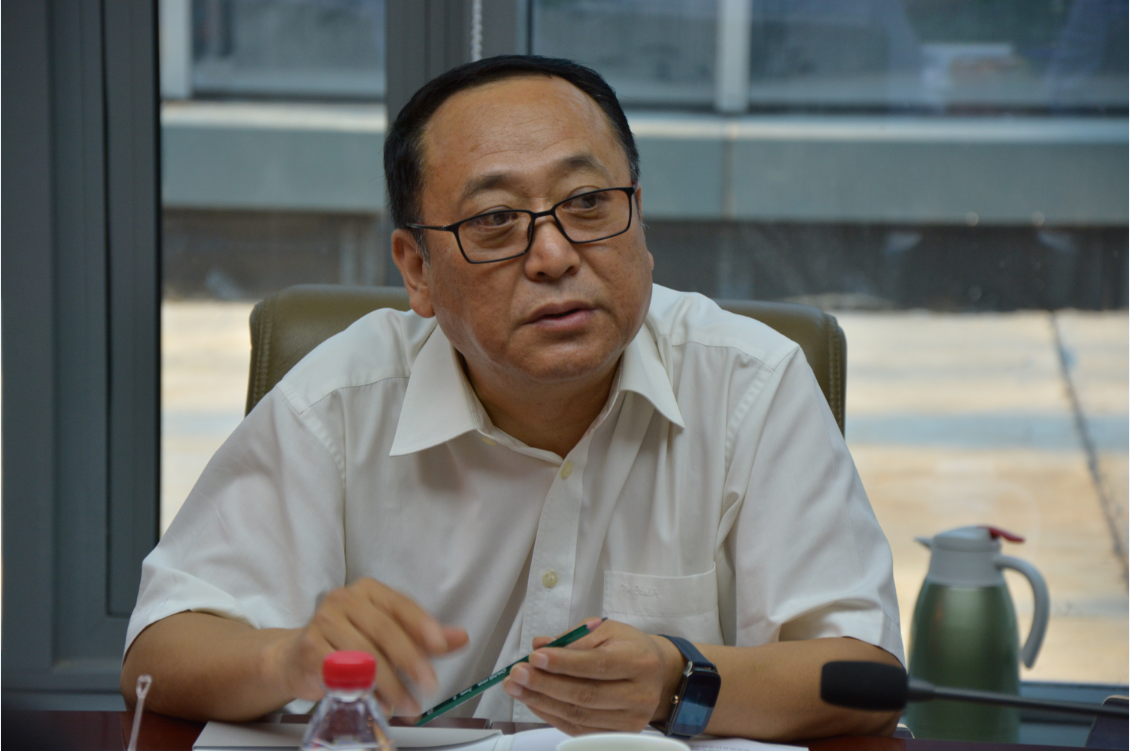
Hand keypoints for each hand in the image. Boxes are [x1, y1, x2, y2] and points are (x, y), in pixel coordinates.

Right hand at [270, 577, 467, 713]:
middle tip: (429, 685)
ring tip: (407, 704)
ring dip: (390, 685)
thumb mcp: (390, 635)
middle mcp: (345, 599)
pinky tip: (379, 704)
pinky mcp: (310, 648)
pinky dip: (365, 691)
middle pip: (385, 630)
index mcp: (369, 590)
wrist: (296, 658)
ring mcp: (323, 621)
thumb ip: (425, 638)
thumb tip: (460, 637)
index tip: (440, 645)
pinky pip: (343, 673)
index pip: (401, 604)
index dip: (423, 625)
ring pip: (365, 654)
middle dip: (411, 661)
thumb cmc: (348, 643)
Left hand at [501, 619, 682, 734]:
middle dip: (545, 684)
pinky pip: (578, 728)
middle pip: (586, 695)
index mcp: (639, 662)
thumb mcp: (607, 631)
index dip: (564, 663)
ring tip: (517, 688)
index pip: (597, 665)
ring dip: (542, 702)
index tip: (535, 657)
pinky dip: (551, 715)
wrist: (657, 674)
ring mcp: (630, 720)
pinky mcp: (618, 735)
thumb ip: (574, 639)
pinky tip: (534, 701)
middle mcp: (639, 695)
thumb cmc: (628, 647)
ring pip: (579, 715)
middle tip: (516, 674)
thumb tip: (540, 646)